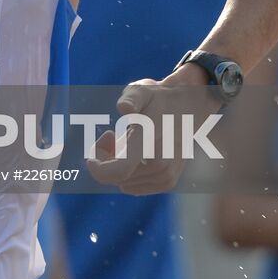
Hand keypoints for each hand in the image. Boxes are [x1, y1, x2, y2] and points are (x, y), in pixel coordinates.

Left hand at [86, 68, 222, 194]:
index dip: (99, 170)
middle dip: (105, 158)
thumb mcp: (142, 91)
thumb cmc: (158, 100)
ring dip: (117, 165)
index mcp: (150, 139)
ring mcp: (166, 174)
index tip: (90, 156)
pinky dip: (127, 174)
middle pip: (117, 176)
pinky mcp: (168, 181)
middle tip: (111, 134)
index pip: (121, 169)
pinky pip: (134, 187)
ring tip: (125, 139)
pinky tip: (132, 154)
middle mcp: (161, 162)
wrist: (187, 110)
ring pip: (124, 183)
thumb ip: (131, 99)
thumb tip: (124, 109)